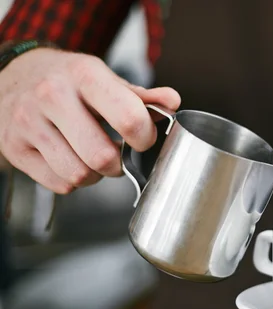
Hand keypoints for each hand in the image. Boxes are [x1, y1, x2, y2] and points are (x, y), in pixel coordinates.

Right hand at [0, 47, 179, 193]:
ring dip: (95, 175)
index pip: (129, 119)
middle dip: (118, 164)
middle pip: (102, 157)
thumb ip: (141, 96)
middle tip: (117, 154)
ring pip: (79, 175)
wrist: (15, 75)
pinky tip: (70, 159)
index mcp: (84, 75)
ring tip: (92, 157)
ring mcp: (28, 123)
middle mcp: (52, 96)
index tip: (141, 138)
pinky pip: (59, 184)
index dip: (144, 137)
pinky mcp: (14, 147)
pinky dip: (72, 180)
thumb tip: (172, 102)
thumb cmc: (68, 81)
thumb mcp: (104, 78)